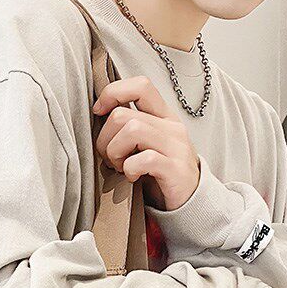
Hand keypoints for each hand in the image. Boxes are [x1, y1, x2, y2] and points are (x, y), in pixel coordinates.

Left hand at [93, 76, 199, 210]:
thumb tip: (97, 116)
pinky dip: (130, 169)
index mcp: (163, 116)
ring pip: (132, 130)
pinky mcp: (175, 169)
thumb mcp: (145, 144)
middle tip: (111, 159)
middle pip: (123, 115)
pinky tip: (132, 177)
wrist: (189, 201)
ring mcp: (175, 147)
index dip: (113, 93)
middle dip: (105, 139)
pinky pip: (143, 159)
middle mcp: (171, 126)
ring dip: (115, 153)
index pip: (140, 86)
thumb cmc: (159, 173)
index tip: (99, 111)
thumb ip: (128, 128)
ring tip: (121, 167)